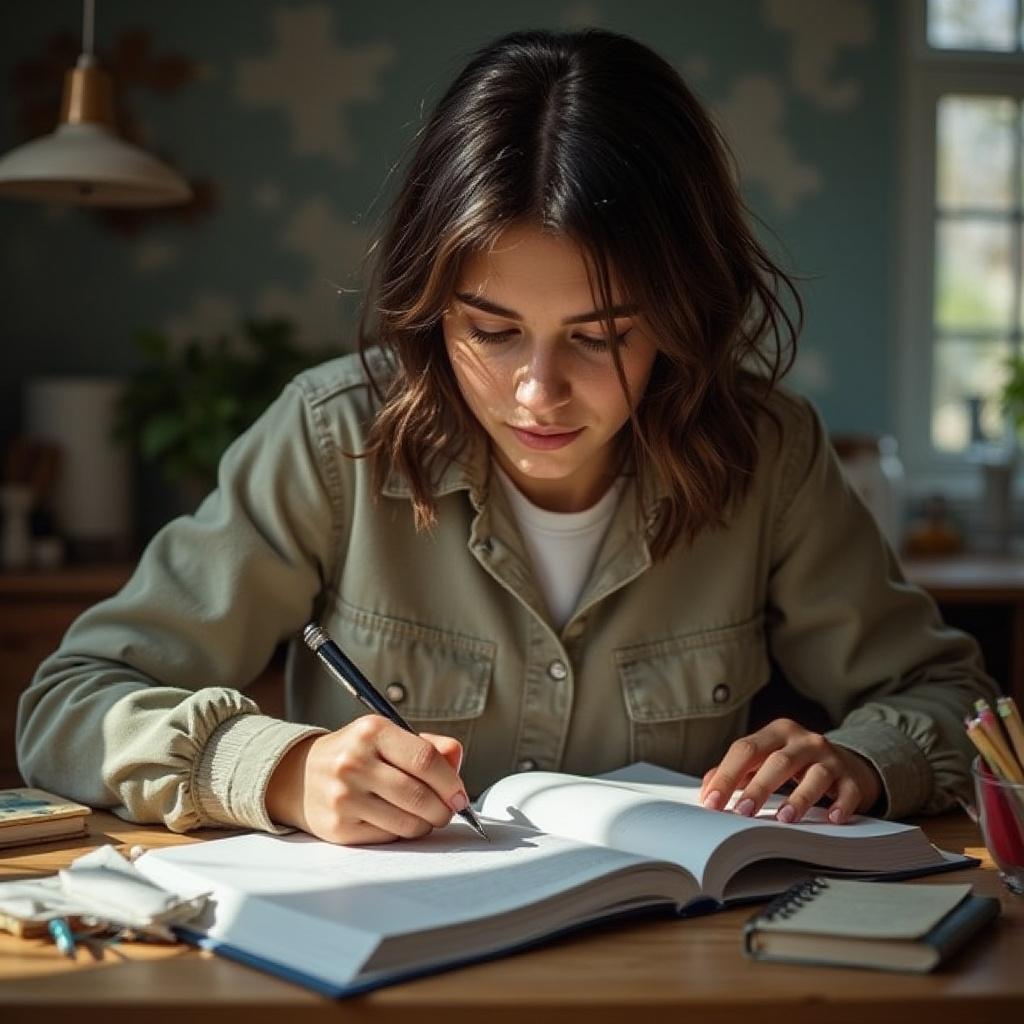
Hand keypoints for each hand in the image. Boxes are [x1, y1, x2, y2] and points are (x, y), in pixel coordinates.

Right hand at [264, 715, 467, 844]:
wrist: (299, 775)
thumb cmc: (355, 754)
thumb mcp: (387, 737)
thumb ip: (427, 746)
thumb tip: (456, 763)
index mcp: (372, 731)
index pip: (425, 759)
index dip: (451, 781)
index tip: (461, 795)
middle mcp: (354, 762)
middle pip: (419, 796)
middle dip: (443, 809)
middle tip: (448, 810)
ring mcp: (344, 797)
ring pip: (408, 822)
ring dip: (425, 824)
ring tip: (422, 814)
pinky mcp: (338, 828)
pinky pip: (389, 838)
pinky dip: (401, 833)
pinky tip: (394, 819)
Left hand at [698, 718, 881, 824]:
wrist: (845, 763)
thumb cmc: (794, 764)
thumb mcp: (764, 759)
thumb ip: (737, 772)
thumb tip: (707, 790)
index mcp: (776, 732)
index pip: (746, 749)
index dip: (727, 775)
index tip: (711, 801)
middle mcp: (803, 740)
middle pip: (778, 761)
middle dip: (758, 787)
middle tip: (742, 811)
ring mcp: (830, 758)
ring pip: (815, 775)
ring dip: (799, 798)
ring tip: (784, 818)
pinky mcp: (852, 777)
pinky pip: (848, 790)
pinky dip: (841, 804)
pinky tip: (832, 818)